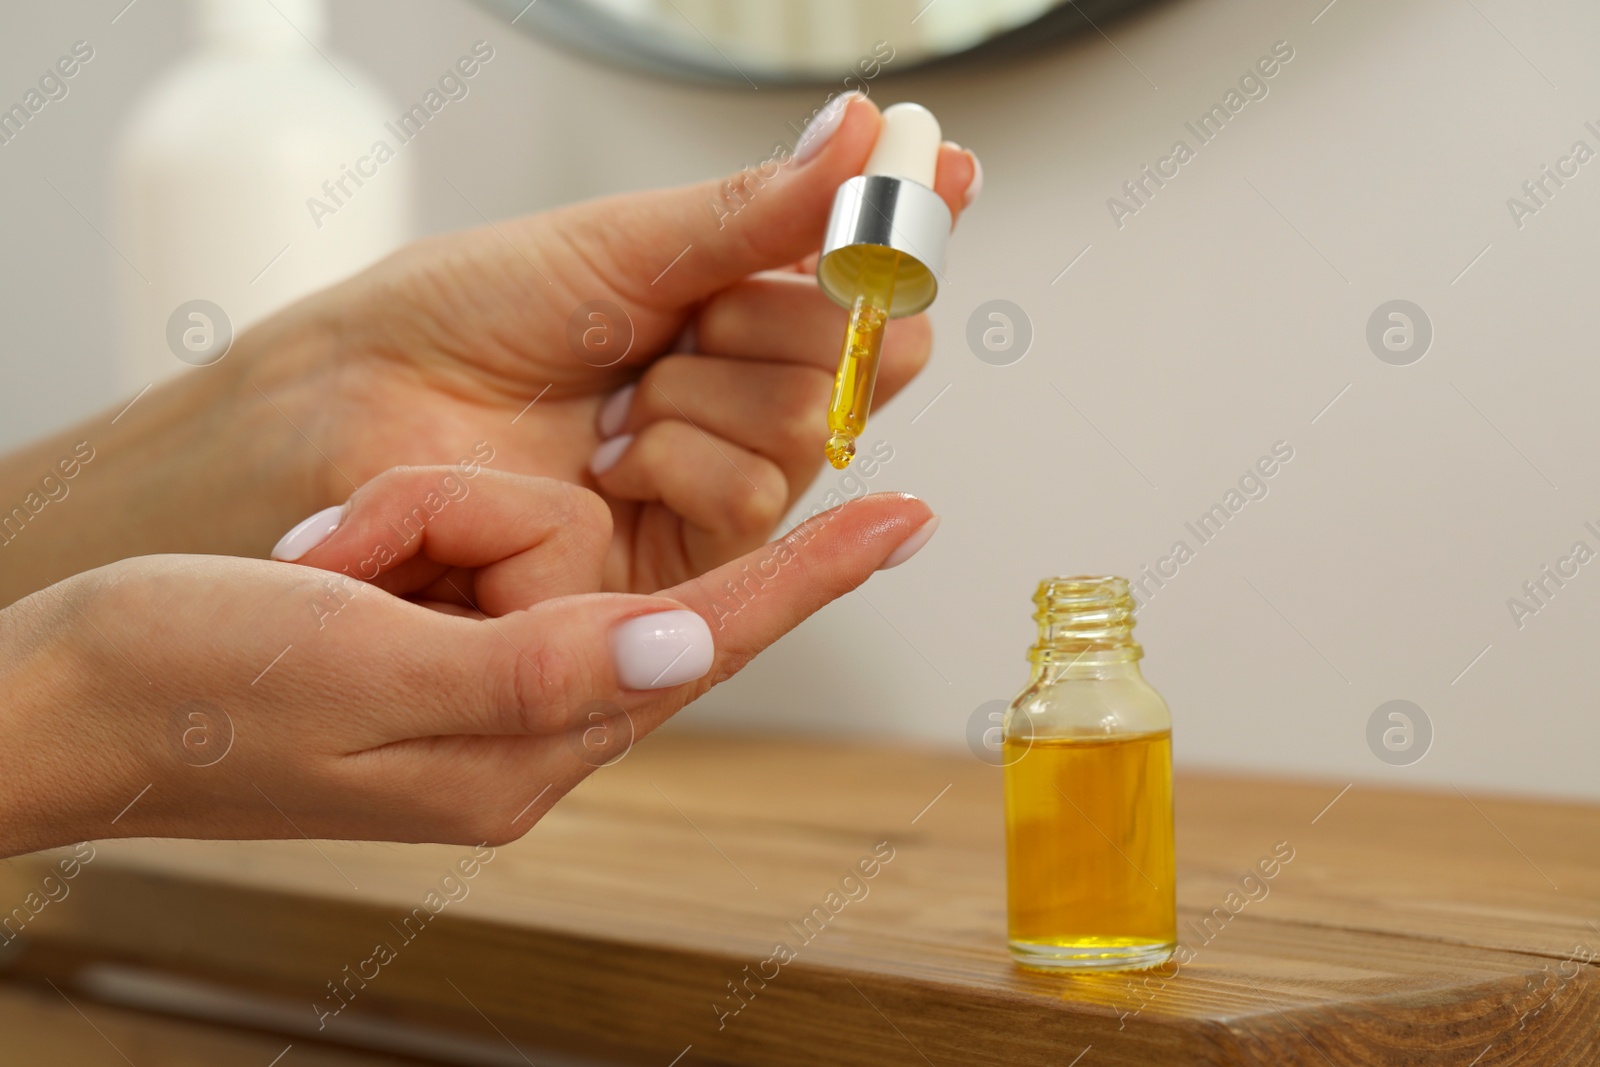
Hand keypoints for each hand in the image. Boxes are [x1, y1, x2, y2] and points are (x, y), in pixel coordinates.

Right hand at [0, 464, 936, 857]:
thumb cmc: (191, 694)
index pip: (705, 646)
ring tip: (317, 565)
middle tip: (367, 547)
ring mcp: (477, 701)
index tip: (907, 514)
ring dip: (423, 530)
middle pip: (604, 591)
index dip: (811, 578)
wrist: (66, 704)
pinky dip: (409, 535)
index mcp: (523, 751)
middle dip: (489, 531)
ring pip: (527, 558)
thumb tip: (687, 651)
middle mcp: (522, 735)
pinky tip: (331, 560)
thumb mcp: (368, 668)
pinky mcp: (431, 661)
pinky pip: (468, 561)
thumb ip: (537, 665)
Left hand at [238, 92, 975, 590]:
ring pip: (809, 426)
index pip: (862, 268)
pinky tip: (610, 463)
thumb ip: (753, 213)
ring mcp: (719, 468)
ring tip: (619, 401)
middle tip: (689, 318)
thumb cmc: (459, 317)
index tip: (942, 167)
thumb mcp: (618, 245)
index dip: (904, 223)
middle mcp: (739, 384)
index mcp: (731, 297)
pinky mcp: (690, 555)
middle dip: (776, 322)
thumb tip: (859, 132)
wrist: (357, 415)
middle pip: (859, 354)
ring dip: (709, 399)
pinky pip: (753, 501)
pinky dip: (680, 466)